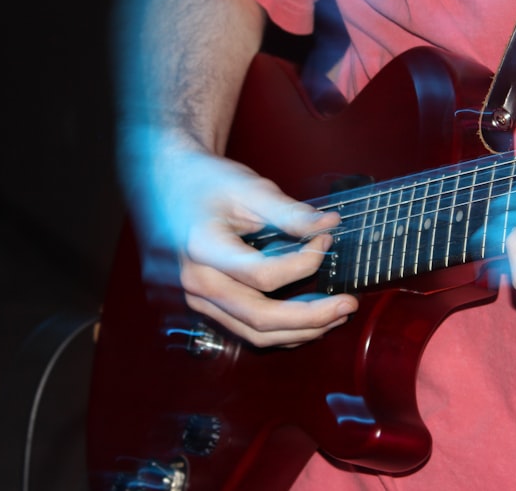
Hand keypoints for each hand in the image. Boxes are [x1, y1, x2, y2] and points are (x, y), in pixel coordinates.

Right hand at [135, 140, 358, 347]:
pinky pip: (244, 329)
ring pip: (253, 334)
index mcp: (201, 247)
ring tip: (335, 315)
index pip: (263, 276)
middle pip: (259, 318)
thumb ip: (289, 212)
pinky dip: (280, 330)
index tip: (326, 241)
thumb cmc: (205, 181)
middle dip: (311, 318)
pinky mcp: (202, 305)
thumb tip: (329, 227)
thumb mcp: (248, 188)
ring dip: (299, 331)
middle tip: (347, 304)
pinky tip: (307, 318)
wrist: (168, 183)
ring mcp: (195, 299)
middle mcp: (194, 281)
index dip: (305, 263)